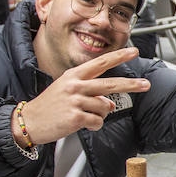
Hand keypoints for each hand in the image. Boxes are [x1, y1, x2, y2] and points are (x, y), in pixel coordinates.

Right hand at [17, 47, 149, 144]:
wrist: (29, 121)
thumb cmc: (49, 106)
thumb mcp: (68, 92)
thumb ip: (91, 94)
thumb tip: (110, 103)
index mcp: (74, 76)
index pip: (100, 63)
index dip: (118, 56)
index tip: (133, 51)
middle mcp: (75, 85)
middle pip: (110, 84)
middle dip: (131, 85)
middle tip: (145, 85)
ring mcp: (75, 101)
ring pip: (105, 107)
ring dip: (100, 115)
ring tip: (84, 116)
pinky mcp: (75, 117)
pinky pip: (97, 121)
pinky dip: (93, 125)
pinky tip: (81, 124)